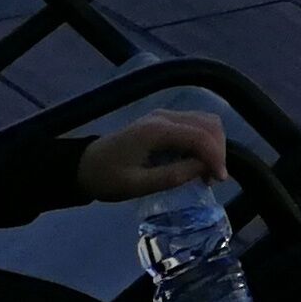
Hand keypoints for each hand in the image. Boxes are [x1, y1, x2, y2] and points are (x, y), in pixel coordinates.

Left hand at [74, 111, 228, 201]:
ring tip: (207, 172)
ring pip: (205, 121)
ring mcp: (165, 116)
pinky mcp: (165, 121)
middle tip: (213, 178)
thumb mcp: (136, 185)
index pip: (199, 136)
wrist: (82, 167)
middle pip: (208, 123)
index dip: (215, 156)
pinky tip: (198, 161)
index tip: (219, 180)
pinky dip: (205, 142)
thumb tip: (204, 170)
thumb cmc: (106, 178)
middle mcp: (165, 116)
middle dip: (218, 150)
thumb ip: (172, 177)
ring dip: (214, 145)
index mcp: (156, 130)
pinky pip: (196, 125)